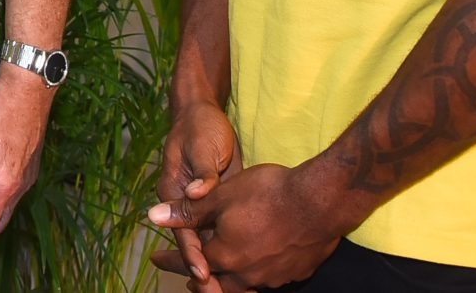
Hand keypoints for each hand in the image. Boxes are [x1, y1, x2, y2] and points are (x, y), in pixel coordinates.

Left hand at [148, 161, 347, 290]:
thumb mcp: (221, 196)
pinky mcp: (295, 272)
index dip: (171, 261)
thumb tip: (153, 217)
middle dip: (198, 280)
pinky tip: (254, 265)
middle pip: (216, 285)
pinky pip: (266, 280)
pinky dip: (252, 275)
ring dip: (225, 281)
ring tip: (216, 276)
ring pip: (242, 287)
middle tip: (185, 278)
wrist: (322, 200)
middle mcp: (248, 274)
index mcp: (226, 256)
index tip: (156, 259)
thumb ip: (188, 211)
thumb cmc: (268, 193)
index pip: (190, 263)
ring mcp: (273, 277)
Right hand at [150, 99, 238, 290]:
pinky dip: (230, 250)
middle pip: (195, 244)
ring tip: (233, 288)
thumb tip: (196, 193)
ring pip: (209, 242)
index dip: (193, 254)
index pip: (183, 232)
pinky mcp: (219, 205)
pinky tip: (245, 267)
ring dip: (218, 266)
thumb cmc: (200, 129)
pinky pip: (222, 232)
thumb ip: (202, 174)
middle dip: (205, 270)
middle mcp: (185, 204)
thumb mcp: (201, 148)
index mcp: (173, 192)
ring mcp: (202, 206)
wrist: (203, 115)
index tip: (203, 274)